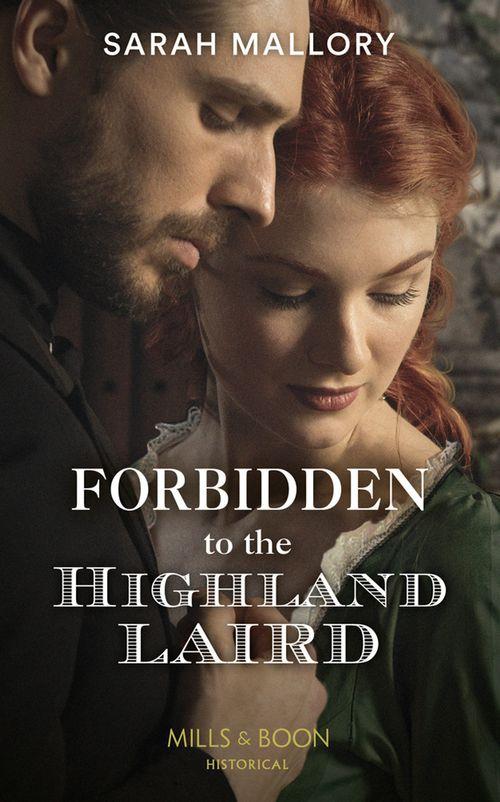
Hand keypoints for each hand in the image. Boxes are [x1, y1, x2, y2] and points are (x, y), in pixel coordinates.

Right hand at [174, 600, 326, 801]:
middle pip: (276, 648)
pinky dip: (258, 703)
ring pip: (278, 682)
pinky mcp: (294, 757)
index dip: (236, 606)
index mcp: (299, 661)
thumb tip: (216, 594)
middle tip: (212, 643)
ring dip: (251, 670)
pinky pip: (277, 715)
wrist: (213, 792)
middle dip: (243, 638)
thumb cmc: (215, 714)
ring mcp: (307, 728)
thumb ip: (214, 612)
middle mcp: (313, 691)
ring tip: (219, 676)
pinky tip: (233, 711)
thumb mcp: (209, 654)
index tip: (211, 610)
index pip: (268, 614)